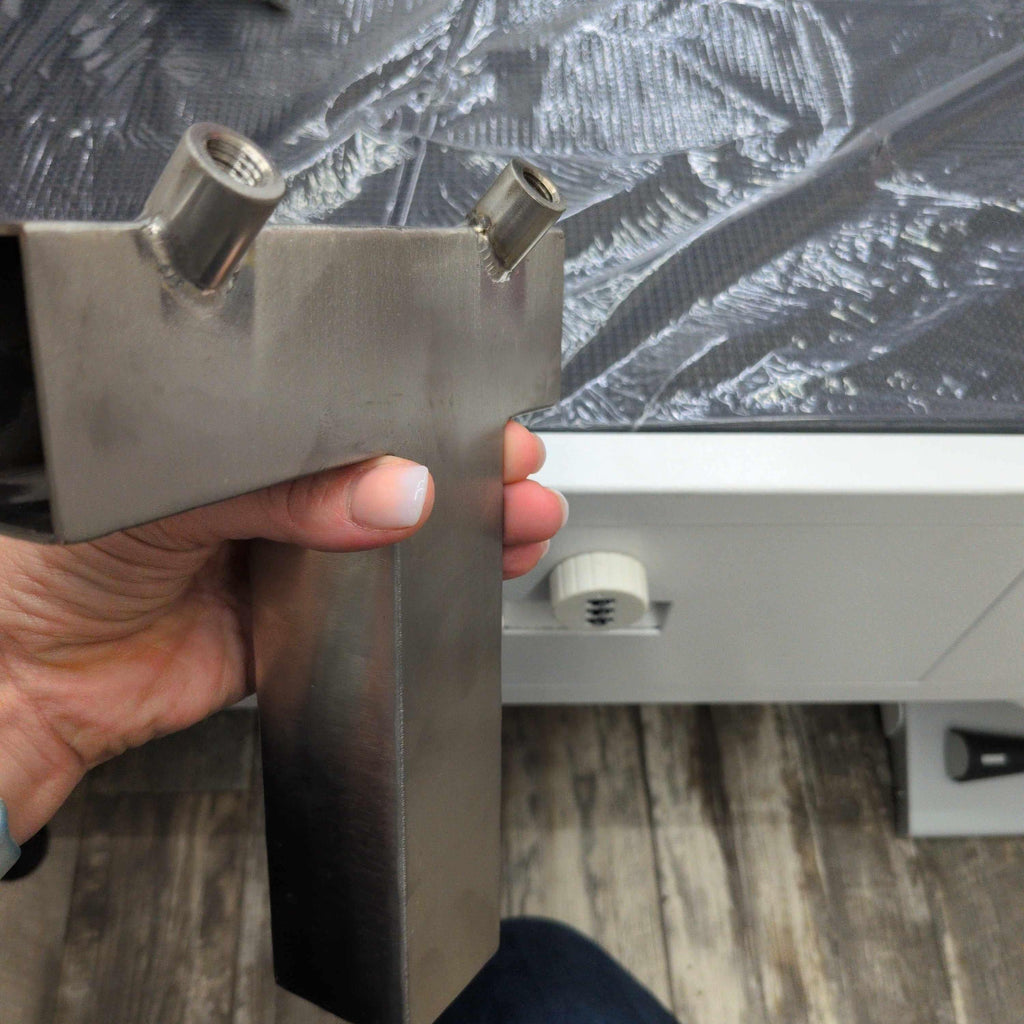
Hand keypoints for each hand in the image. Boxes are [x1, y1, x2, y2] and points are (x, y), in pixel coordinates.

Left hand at [0, 421, 565, 842]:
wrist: (25, 680)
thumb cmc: (51, 559)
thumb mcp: (173, 493)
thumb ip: (285, 491)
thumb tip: (391, 494)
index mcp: (234, 429)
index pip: (345, 402)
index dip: (418, 404)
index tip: (477, 411)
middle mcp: (270, 487)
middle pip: (387, 467)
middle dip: (464, 466)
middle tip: (512, 469)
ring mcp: (288, 555)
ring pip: (394, 535)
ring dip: (464, 531)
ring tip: (518, 522)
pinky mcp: (299, 623)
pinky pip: (376, 609)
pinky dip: (429, 600)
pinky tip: (467, 583)